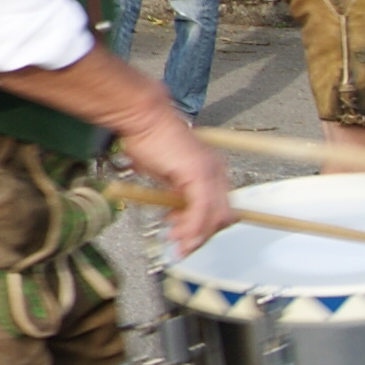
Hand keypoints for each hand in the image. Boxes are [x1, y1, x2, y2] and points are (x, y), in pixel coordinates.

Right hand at [115, 106, 234, 257]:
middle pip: (221, 216)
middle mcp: (216, 172)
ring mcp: (209, 174)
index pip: (218, 207)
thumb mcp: (165, 172)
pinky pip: (200, 211)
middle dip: (201, 236)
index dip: (205, 226)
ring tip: (177, 243)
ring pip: (213, 217)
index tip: (186, 237)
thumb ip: (175, 191)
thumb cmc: (149, 139)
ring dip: (195, 235)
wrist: (143, 118)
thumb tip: (175, 212)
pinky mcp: (198, 176)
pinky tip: (179, 235)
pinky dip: (191, 227)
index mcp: (211, 171)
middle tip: (181, 246)